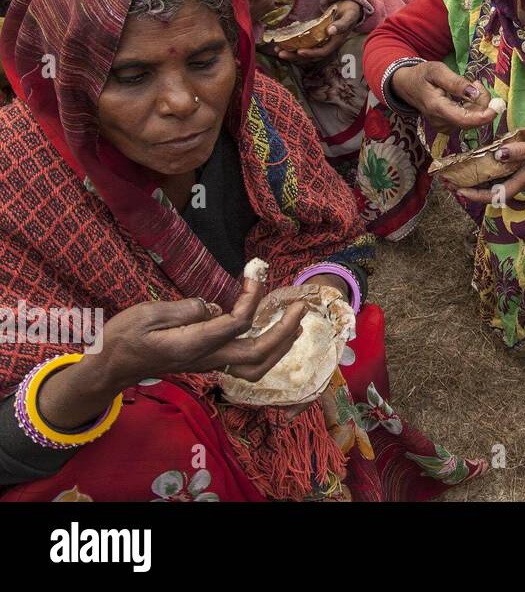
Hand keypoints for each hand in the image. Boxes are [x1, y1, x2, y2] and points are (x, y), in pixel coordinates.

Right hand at [35, 276, 307, 428]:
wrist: (110, 367)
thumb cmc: (123, 337)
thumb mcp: (145, 315)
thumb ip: (183, 310)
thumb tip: (213, 306)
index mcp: (192, 344)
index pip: (237, 323)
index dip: (253, 298)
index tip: (256, 272)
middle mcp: (207, 359)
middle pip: (257, 353)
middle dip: (284, 330)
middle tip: (299, 305)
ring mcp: (209, 364)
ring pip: (256, 366)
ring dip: (282, 345)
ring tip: (296, 322)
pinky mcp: (209, 363)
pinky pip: (247, 365)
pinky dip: (269, 351)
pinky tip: (276, 334)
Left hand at [272, 0, 363, 65]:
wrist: (352, 8)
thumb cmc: (351, 12)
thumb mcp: (349, 17)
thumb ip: (341, 25)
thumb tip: (331, 31)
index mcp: (335, 42)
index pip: (322, 52)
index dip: (310, 53)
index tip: (299, 52)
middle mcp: (327, 43)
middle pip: (310, 54)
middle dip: (295, 55)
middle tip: (280, 54)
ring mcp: (320, 40)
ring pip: (304, 49)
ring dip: (291, 51)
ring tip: (277, 49)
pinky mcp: (314, 35)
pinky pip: (303, 41)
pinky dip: (293, 42)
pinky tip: (282, 40)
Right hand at [390, 60, 499, 133]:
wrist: (407, 85)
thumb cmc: (422, 75)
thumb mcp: (437, 70)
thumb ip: (456, 82)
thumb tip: (474, 93)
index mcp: (437, 108)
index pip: (464, 119)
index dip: (483, 116)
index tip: (496, 107)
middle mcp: (441, 122)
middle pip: (472, 120)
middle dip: (482, 102)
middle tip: (475, 82)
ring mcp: (445, 126)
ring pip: (472, 120)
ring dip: (477, 103)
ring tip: (468, 86)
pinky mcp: (448, 126)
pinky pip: (468, 120)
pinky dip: (472, 108)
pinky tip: (465, 96)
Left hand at [456, 122, 524, 204]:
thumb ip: (521, 152)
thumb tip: (498, 155)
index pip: (496, 195)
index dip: (477, 196)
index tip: (459, 191)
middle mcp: (521, 177)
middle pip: (492, 189)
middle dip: (470, 188)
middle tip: (449, 182)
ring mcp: (522, 169)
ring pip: (495, 178)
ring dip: (476, 177)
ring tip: (457, 172)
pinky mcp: (523, 160)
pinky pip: (501, 167)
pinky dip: (487, 165)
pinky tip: (478, 158)